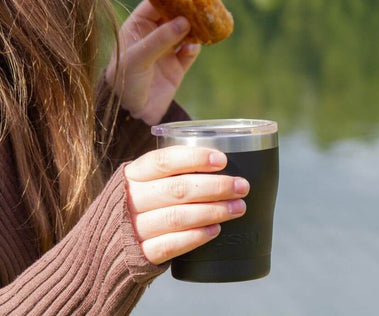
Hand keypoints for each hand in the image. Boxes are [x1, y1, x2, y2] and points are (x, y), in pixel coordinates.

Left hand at [105, 0, 200, 124]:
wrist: (132, 114)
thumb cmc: (125, 81)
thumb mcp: (138, 58)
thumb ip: (160, 39)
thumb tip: (184, 21)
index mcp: (137, 27)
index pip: (155, 5)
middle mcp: (153, 36)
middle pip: (174, 16)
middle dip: (188, 10)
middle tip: (203, 3)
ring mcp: (166, 50)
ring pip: (186, 32)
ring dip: (196, 27)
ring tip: (206, 22)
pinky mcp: (178, 66)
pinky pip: (190, 51)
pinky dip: (195, 47)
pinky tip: (193, 48)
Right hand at [124, 146, 249, 264]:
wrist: (100, 249)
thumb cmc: (136, 206)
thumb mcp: (142, 183)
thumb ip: (169, 173)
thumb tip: (219, 162)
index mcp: (132, 175)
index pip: (163, 161)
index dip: (194, 159)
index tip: (223, 160)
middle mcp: (131, 200)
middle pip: (177, 189)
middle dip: (215, 186)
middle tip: (242, 186)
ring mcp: (133, 229)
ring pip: (177, 217)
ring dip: (213, 211)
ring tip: (238, 208)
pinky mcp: (139, 255)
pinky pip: (170, 246)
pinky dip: (195, 237)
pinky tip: (216, 230)